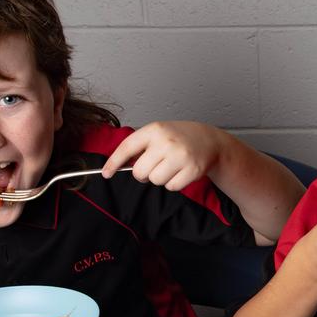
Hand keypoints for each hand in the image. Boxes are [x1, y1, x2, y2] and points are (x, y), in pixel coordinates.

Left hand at [102, 121, 229, 190]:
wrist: (210, 140)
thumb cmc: (180, 137)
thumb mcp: (159, 133)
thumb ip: (140, 146)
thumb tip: (118, 165)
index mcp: (155, 129)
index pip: (127, 147)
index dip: (114, 162)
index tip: (106, 173)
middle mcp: (167, 142)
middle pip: (139, 171)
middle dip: (143, 173)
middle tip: (154, 166)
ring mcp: (180, 156)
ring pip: (155, 180)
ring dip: (160, 178)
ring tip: (171, 166)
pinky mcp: (192, 170)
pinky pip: (171, 187)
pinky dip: (174, 183)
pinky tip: (181, 172)